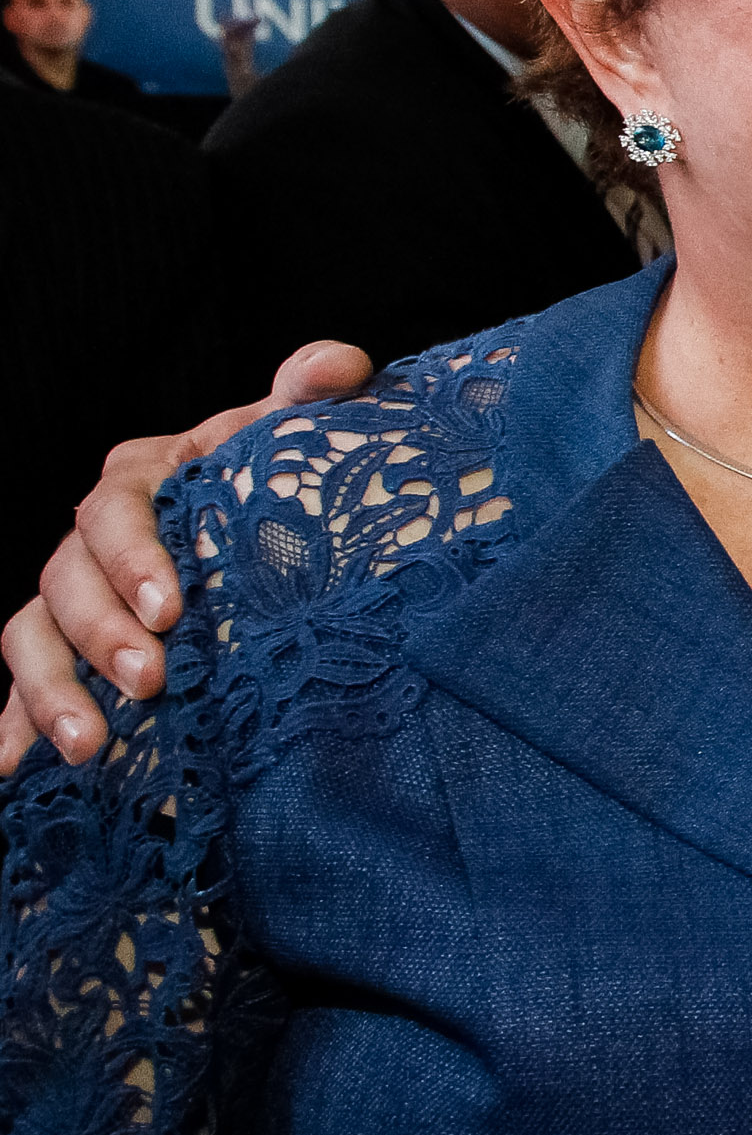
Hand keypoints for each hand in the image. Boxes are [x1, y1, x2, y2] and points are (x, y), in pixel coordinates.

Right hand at [0, 341, 372, 772]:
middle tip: (151, 680)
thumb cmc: (268, 478)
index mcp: (138, 480)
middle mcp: (88, 541)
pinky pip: (21, 691)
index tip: (171, 608)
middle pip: (66, 584)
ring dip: (53, 692)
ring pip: (32, 640)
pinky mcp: (65, 655)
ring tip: (91, 745)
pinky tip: (18, 770)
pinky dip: (14, 728)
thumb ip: (307, 395)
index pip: (115, 511)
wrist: (260, 526)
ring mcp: (69, 601)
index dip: (132, 558)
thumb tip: (336, 365)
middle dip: (100, 636)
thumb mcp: (287, 436)